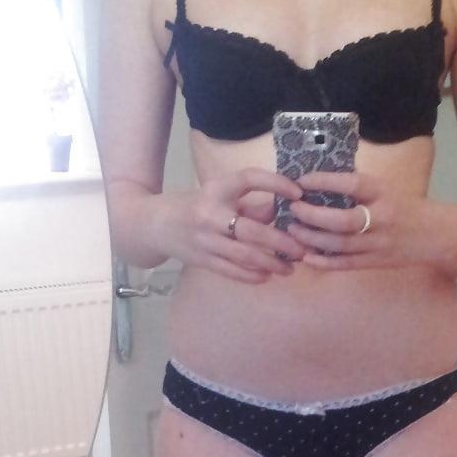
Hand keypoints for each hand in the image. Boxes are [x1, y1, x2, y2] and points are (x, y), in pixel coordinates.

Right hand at [177, 167, 307, 282]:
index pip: (248, 179)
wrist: (153, 225)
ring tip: (289, 268)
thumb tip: (280, 211)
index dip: (275, 183)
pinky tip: (267, 276)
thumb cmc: (195, 207)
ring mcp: (205, 240)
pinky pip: (231, 271)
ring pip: (244, 255)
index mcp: (216, 190)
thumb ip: (249, 205)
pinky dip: (251, 275)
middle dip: (281, 242)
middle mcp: (210, 214)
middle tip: (302, 249)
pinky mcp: (201, 260)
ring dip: (271, 263)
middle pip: (252, 230)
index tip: (298, 192)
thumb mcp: (219, 196)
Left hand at [287, 170, 424, 270]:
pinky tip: (306, 257)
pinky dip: (324, 262)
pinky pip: (346, 264)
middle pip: (342, 221)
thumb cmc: (403, 206)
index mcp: (383, 193)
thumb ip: (357, 188)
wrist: (432, 235)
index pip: (351, 185)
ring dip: (313, 239)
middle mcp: (381, 219)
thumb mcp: (384, 189)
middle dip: (313, 215)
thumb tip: (318, 182)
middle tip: (293, 209)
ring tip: (293, 230)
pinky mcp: (375, 262)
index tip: (302, 181)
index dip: (324, 182)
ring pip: (340, 245)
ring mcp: (378, 243)